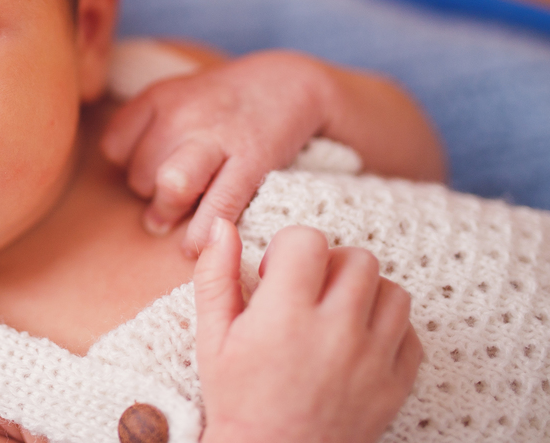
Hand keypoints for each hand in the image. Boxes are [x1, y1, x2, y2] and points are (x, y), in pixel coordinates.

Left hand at [102, 50, 329, 254]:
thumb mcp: (178, 97)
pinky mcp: (253, 158)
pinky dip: (203, 233)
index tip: (147, 172)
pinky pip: (219, 205)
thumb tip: (127, 183)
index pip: (115, 148)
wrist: (289, 82)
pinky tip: (198, 243)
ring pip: (171, 185)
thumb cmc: (222, 102)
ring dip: (169, 212)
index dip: (128, 168)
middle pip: (140, 174)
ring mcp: (217, 135)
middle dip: (150, 195)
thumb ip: (147, 130)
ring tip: (174, 219)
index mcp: (160, 97)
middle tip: (169, 196)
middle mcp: (183, 113)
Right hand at [194, 220, 421, 442]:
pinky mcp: (396, 387)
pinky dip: (388, 330)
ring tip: (336, 313)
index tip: (275, 273)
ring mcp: (373, 361)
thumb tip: (221, 225)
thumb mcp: (212, 337)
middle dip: (329, 265)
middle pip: (357, 258)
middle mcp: (336, 333)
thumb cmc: (236, 400)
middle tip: (306, 292)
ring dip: (364, 293)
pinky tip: (357, 342)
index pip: (308, 241)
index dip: (289, 248)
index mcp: (285, 317)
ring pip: (393, 291)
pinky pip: (411, 335)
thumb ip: (215, 274)